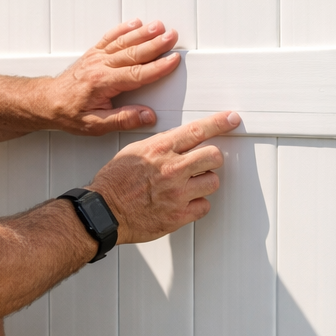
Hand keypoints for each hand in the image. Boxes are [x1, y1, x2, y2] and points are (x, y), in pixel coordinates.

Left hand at [46, 19, 181, 134]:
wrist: (46, 102)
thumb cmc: (68, 113)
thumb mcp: (95, 125)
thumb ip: (122, 119)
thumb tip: (147, 116)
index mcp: (102, 83)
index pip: (136, 74)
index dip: (157, 67)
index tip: (173, 61)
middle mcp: (100, 66)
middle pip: (133, 53)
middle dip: (155, 44)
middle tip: (172, 37)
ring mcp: (96, 57)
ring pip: (123, 42)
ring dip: (143, 33)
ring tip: (159, 26)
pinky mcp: (93, 53)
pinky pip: (110, 38)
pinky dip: (123, 29)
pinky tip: (135, 23)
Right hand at [88, 111, 240, 244]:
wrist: (104, 211)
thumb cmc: (114, 182)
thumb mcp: (134, 151)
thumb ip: (160, 146)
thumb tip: (179, 142)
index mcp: (159, 149)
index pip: (196, 130)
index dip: (219, 123)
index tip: (231, 119)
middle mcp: (171, 169)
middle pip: (214, 156)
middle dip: (212, 158)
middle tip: (204, 163)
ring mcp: (177, 194)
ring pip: (212, 182)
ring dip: (203, 183)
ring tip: (188, 185)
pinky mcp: (178, 216)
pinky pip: (204, 207)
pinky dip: (197, 205)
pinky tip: (183, 202)